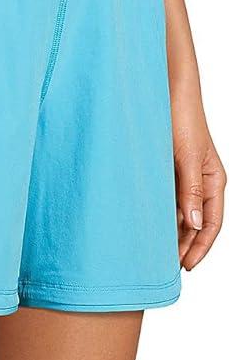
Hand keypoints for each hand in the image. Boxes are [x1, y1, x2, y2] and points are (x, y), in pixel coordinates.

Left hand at [172, 82, 225, 270]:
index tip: (185, 266)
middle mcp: (201, 183)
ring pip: (180, 216)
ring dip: (170, 235)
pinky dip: (159, 218)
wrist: (165, 90)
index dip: (200, 248)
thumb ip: (191, 191)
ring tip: (154, 254)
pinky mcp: (167, 174)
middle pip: (195, 225)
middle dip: (184, 247)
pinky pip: (165, 203)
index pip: (212, 224)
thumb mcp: (188, 157)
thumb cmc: (182, 117)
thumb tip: (193, 224)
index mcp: (214, 181)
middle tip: (166, 268)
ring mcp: (184, 179)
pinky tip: (146, 229)